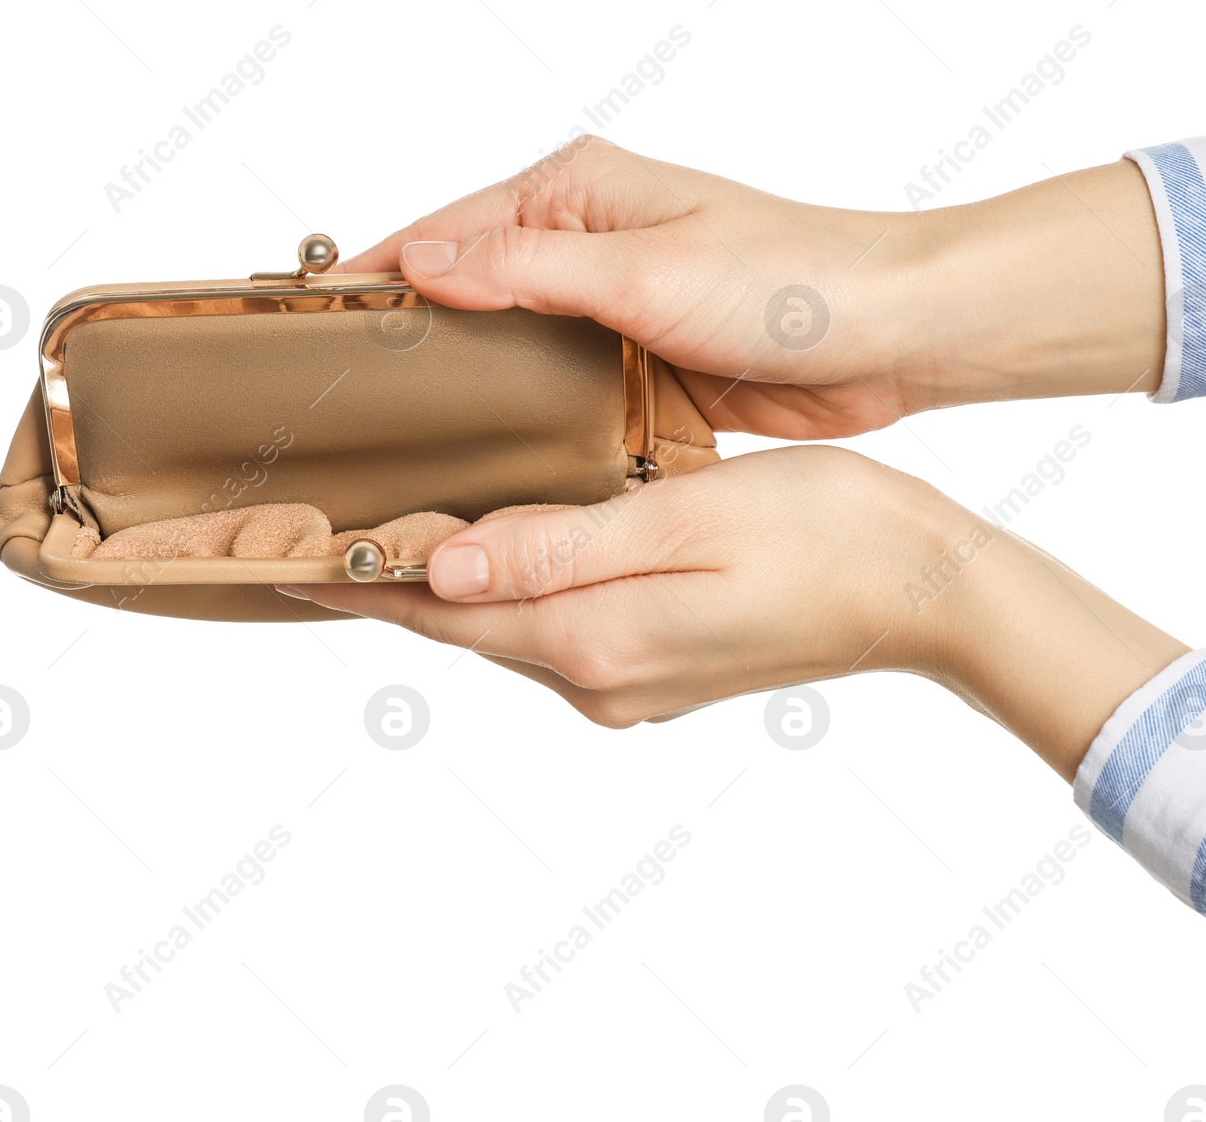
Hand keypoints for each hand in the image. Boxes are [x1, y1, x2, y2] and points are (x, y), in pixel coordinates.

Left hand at [282, 447, 1186, 776]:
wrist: (924, 590)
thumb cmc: (822, 534)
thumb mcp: (682, 521)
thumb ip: (556, 550)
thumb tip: (442, 568)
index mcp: (593, 640)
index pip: (440, 610)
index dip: (358, 580)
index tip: (282, 556)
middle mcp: (599, 679)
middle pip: (463, 626)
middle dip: (389, 584)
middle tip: (313, 534)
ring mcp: (631, 684)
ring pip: (507, 628)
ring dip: (448, 588)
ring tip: (388, 535)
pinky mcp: (659, 670)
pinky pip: (555, 631)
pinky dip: (511, 593)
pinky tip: (499, 556)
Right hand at [342, 139, 1167, 438]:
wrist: (888, 336)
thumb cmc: (789, 280)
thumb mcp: (647, 269)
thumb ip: (528, 265)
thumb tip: (423, 262)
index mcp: (577, 191)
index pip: (445, 230)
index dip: (377, 276)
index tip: (309, 327)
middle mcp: (584, 241)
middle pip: (466, 291)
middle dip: (410, 341)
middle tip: (339, 406)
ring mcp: (610, 305)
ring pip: (508, 346)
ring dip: (466, 386)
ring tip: (396, 444)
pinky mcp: (637, 362)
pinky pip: (558, 387)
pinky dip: (524, 415)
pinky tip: (488, 460)